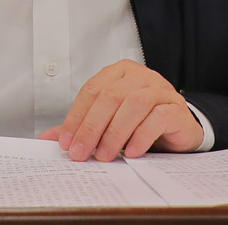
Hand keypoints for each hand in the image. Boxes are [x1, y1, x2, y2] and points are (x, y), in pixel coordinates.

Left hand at [39, 60, 202, 160]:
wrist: (178, 129)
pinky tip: (131, 152)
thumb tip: (48, 138)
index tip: (66, 142)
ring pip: (134, 105)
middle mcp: (140, 76)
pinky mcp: (176, 108)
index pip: (92, 90)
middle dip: (92, 127)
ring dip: (115, 133)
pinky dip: (141, 136)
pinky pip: (158, 117)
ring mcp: (160, 89)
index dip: (77, 116)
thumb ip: (82, 127)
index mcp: (119, 73)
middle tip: (81, 153)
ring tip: (104, 155)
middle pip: (111, 97)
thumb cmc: (140, 123)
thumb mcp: (108, 123)